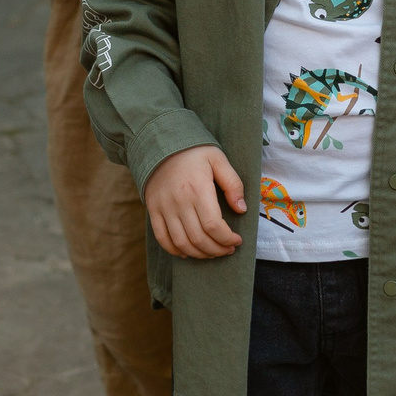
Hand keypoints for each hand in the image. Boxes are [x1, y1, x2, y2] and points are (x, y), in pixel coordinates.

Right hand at [143, 144, 244, 258]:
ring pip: (181, 242)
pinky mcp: (153, 210)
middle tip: (228, 250)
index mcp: (198, 189)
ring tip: (212, 252)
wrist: (159, 142)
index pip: (213, 226)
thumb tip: (241, 209)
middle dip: (217, 250)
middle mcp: (179, 202)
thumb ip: (233, 184)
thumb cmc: (193, 151)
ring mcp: (164, 208)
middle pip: (199, 238)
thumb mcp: (218, 159)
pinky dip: (175, 250)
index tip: (237, 241)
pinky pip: (162, 238)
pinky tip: (188, 252)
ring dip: (200, 254)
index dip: (227, 239)